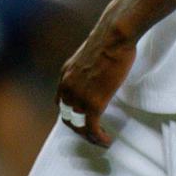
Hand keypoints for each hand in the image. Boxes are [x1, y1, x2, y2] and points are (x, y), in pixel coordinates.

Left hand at [55, 17, 136, 147]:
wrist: (114, 35)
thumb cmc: (108, 38)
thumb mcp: (89, 54)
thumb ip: (87, 68)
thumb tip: (97, 73)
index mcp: (66, 74)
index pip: (61, 102)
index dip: (71, 113)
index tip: (82, 117)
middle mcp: (68, 87)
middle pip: (68, 118)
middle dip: (80, 127)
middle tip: (92, 132)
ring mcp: (79, 97)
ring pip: (80, 127)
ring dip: (90, 136)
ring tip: (100, 138)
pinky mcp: (94, 104)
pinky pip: (92, 129)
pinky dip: (99, 138)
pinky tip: (106, 140)